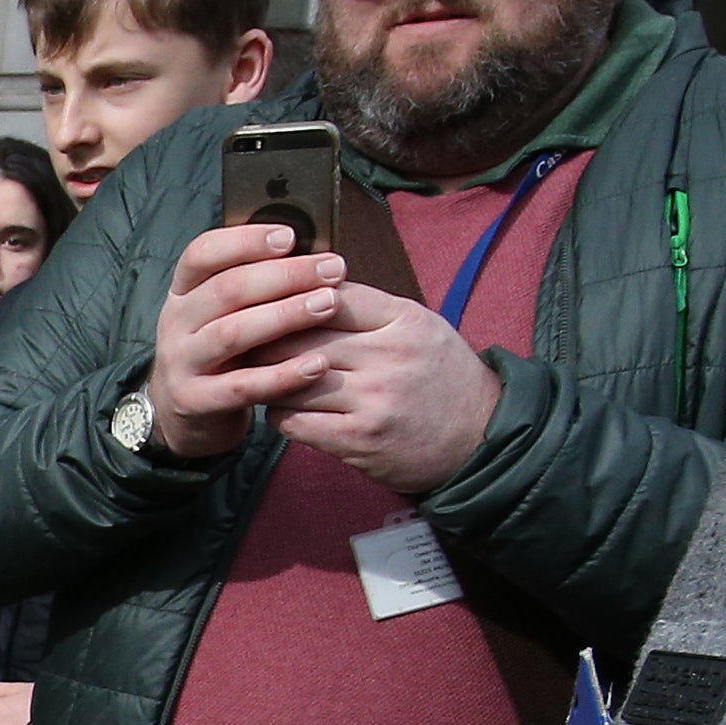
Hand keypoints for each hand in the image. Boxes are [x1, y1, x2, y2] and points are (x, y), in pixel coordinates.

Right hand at [144, 222, 342, 461]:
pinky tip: (318, 364)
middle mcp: (176, 323)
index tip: (291, 236)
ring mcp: (181, 363)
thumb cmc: (221, 353)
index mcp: (183, 292)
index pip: (202, 254)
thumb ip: (255, 286)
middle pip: (227, 290)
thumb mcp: (223, 314)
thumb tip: (313, 255)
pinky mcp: (194, 401)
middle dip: (286, 275)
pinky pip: (243, 386)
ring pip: (233, 333)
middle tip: (333, 269)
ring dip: (285, 316)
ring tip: (329, 304)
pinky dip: (282, 375)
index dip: (245, 241)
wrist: (181, 414)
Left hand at [270, 279, 500, 496]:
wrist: (480, 437)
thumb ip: (365, 309)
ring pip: (288, 378)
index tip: (265, 306)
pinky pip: (292, 419)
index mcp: (404, 319)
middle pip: (299, 336)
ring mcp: (374, 399)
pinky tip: (285, 408)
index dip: (288, 300)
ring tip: (262, 377)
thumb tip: (300, 286)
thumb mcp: (416, 328)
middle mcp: (390, 355)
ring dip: (267, 379)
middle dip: (265, 340)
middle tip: (245, 344)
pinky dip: (279, 413)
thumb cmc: (437, 377)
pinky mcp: (358, 438)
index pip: (328, 295)